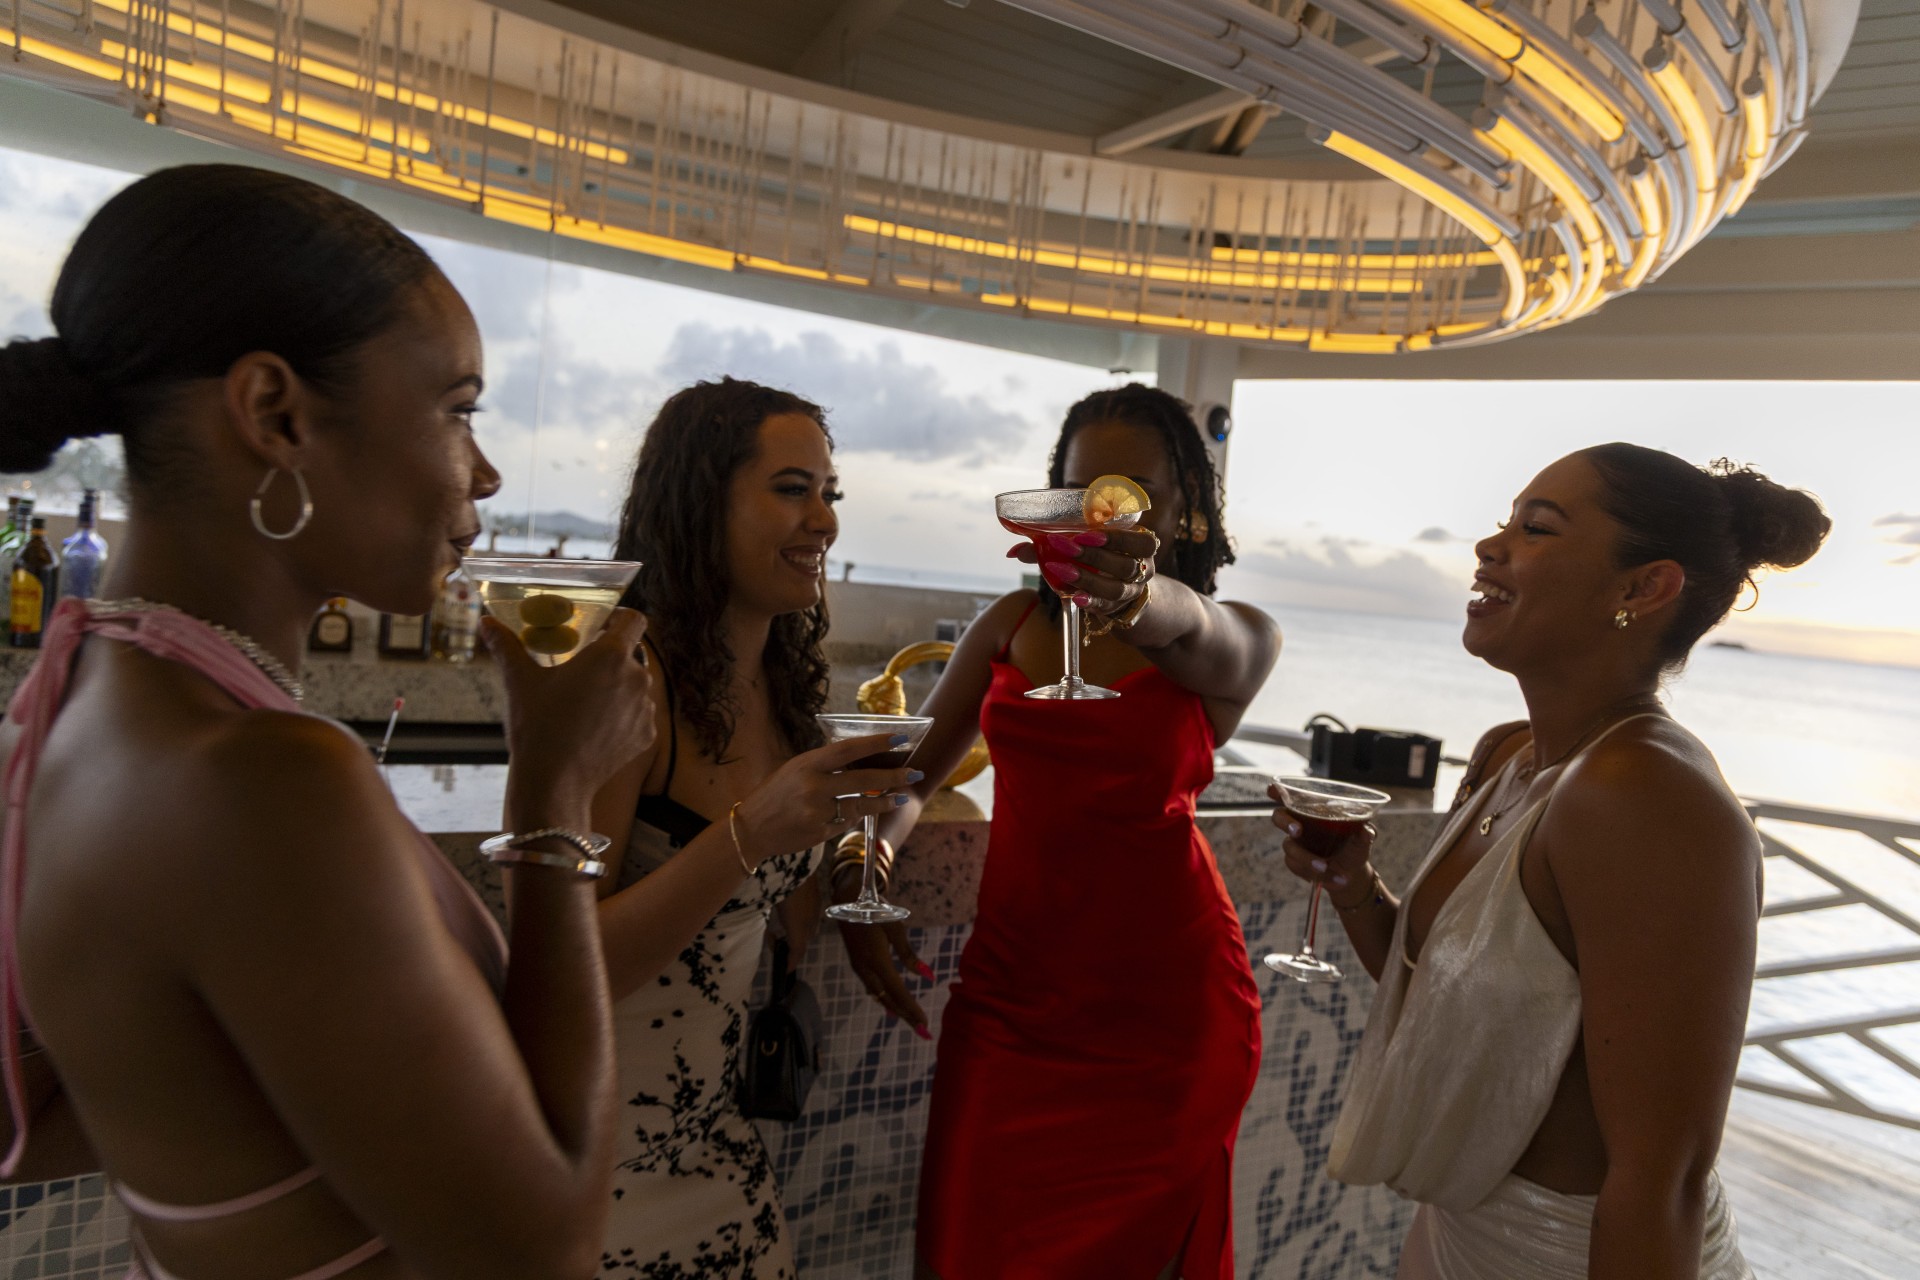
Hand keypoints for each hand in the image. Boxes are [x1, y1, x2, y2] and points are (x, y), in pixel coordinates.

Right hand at [487, 609, 655, 816]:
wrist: (554, 782)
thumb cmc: (537, 727)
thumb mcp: (519, 682)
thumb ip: (506, 646)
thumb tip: (486, 622)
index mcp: (611, 656)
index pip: (633, 620)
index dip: (619, 618)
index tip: (601, 627)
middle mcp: (637, 678)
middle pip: (629, 656)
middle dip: (607, 660)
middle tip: (579, 670)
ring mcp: (646, 709)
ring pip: (634, 687)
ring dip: (615, 689)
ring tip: (583, 704)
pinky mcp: (647, 735)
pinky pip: (637, 715)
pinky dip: (621, 717)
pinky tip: (593, 727)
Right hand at [729, 733, 922, 866]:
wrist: (751, 829)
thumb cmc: (775, 794)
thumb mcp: (795, 769)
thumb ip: (825, 765)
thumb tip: (863, 759)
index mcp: (808, 764)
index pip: (849, 749)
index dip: (877, 743)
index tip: (901, 738)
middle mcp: (813, 786)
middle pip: (864, 780)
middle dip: (894, 777)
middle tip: (915, 773)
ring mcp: (817, 811)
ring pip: (861, 805)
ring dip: (884, 801)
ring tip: (900, 797)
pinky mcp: (819, 833)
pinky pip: (847, 823)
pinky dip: (855, 817)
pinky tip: (862, 813)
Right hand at [833, 869, 933, 1034]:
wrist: (847, 901)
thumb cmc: (876, 911)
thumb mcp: (896, 929)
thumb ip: (909, 955)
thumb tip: (927, 976)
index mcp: (878, 962)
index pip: (899, 992)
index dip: (912, 1009)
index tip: (924, 1024)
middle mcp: (867, 970)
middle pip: (889, 999)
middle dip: (907, 1016)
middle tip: (923, 1033)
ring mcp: (860, 968)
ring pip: (879, 996)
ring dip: (896, 1009)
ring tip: (909, 1021)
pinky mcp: (858, 964)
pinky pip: (873, 988)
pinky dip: (884, 999)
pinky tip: (890, 1003)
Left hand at [1007, 526, 1157, 612]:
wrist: (1120, 590)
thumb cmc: (1100, 559)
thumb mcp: (1087, 545)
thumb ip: (1053, 544)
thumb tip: (1013, 551)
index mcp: (1141, 546)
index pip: (1140, 541)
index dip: (1117, 538)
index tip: (1086, 534)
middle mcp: (1142, 569)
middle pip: (1125, 565)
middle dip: (1094, 556)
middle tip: (1066, 548)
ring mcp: (1130, 592)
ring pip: (1116, 588)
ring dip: (1088, 579)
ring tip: (1063, 571)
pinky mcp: (1117, 609)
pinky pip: (1106, 607)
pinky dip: (1091, 601)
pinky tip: (1076, 597)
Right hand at [1270, 782, 1377, 907]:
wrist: (1352, 872)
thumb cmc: (1354, 846)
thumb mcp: (1362, 839)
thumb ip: (1364, 834)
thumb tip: (1365, 830)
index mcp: (1313, 810)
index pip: (1291, 796)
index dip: (1278, 791)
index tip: (1273, 789)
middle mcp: (1299, 823)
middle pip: (1279, 816)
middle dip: (1285, 822)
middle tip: (1298, 831)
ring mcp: (1295, 844)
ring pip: (1289, 847)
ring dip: (1307, 858)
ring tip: (1327, 867)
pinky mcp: (1295, 862)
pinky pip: (1295, 866)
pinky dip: (1314, 873)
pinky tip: (1333, 878)